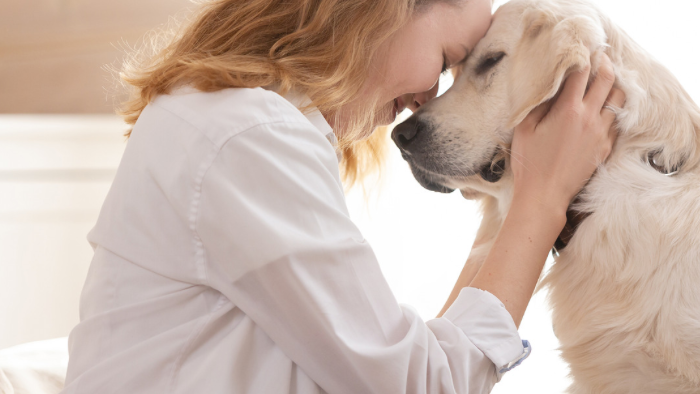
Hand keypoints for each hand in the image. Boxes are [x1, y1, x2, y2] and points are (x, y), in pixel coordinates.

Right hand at [510, 53, 625, 214]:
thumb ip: (537, 104)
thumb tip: (548, 86)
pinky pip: (617, 121)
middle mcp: (590, 118)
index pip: (581, 73)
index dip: (582, 58)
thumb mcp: (524, 129)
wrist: (545, 195)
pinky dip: (613, 109)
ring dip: (613, 86)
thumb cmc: (529, 162)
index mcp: (568, 110)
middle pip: (607, 80)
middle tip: (598, 58)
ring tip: (605, 81)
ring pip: (619, 99)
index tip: (579, 51)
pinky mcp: (605, 148)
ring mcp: (601, 134)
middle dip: (603, 64)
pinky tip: (604, 108)